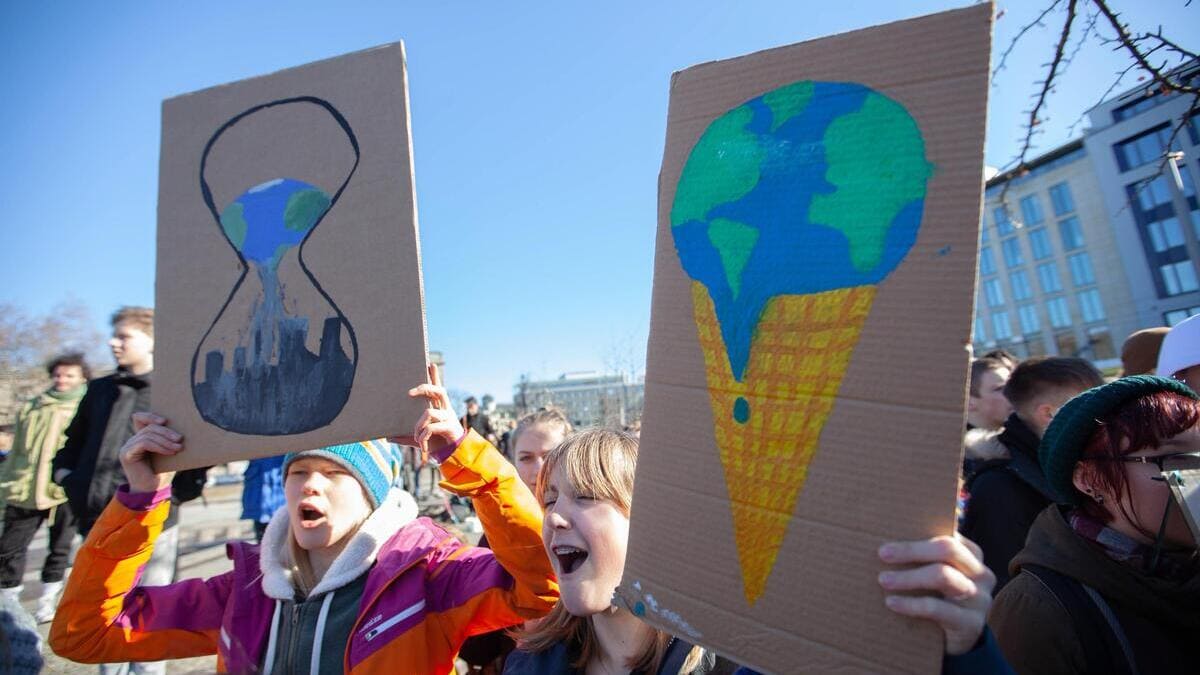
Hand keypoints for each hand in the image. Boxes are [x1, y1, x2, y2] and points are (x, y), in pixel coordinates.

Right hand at [119, 412, 181, 493]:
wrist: (153, 491)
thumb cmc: (164, 471)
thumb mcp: (168, 452)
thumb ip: (169, 440)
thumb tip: (183, 428)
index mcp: (141, 438)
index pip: (139, 418)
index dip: (150, 416)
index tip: (165, 421)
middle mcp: (132, 441)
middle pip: (149, 427)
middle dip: (166, 432)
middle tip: (180, 438)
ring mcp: (127, 447)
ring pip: (148, 435)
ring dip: (166, 440)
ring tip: (178, 447)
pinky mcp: (127, 454)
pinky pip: (144, 443)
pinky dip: (159, 446)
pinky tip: (170, 452)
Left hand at [407, 364, 464, 459]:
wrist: (453, 456)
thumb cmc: (437, 443)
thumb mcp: (418, 438)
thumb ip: (405, 437)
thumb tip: (387, 437)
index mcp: (439, 408)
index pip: (437, 388)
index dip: (434, 376)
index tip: (430, 364)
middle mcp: (445, 409)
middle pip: (439, 390)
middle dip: (425, 388)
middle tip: (410, 393)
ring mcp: (449, 417)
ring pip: (429, 412)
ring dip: (419, 425)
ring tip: (417, 437)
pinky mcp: (450, 427)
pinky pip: (431, 428)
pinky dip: (423, 437)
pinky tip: (423, 446)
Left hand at [877, 534, 993, 655]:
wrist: (957, 641)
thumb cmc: (939, 597)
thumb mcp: (936, 574)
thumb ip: (923, 557)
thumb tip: (887, 542)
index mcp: (972, 554)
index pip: (948, 535)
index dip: (919, 534)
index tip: (890, 534)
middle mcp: (981, 573)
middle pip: (948, 549)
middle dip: (911, 550)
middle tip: (883, 553)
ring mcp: (979, 598)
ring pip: (943, 576)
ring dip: (909, 577)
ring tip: (883, 579)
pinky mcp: (971, 623)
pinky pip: (937, 608)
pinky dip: (911, 604)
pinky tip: (891, 602)